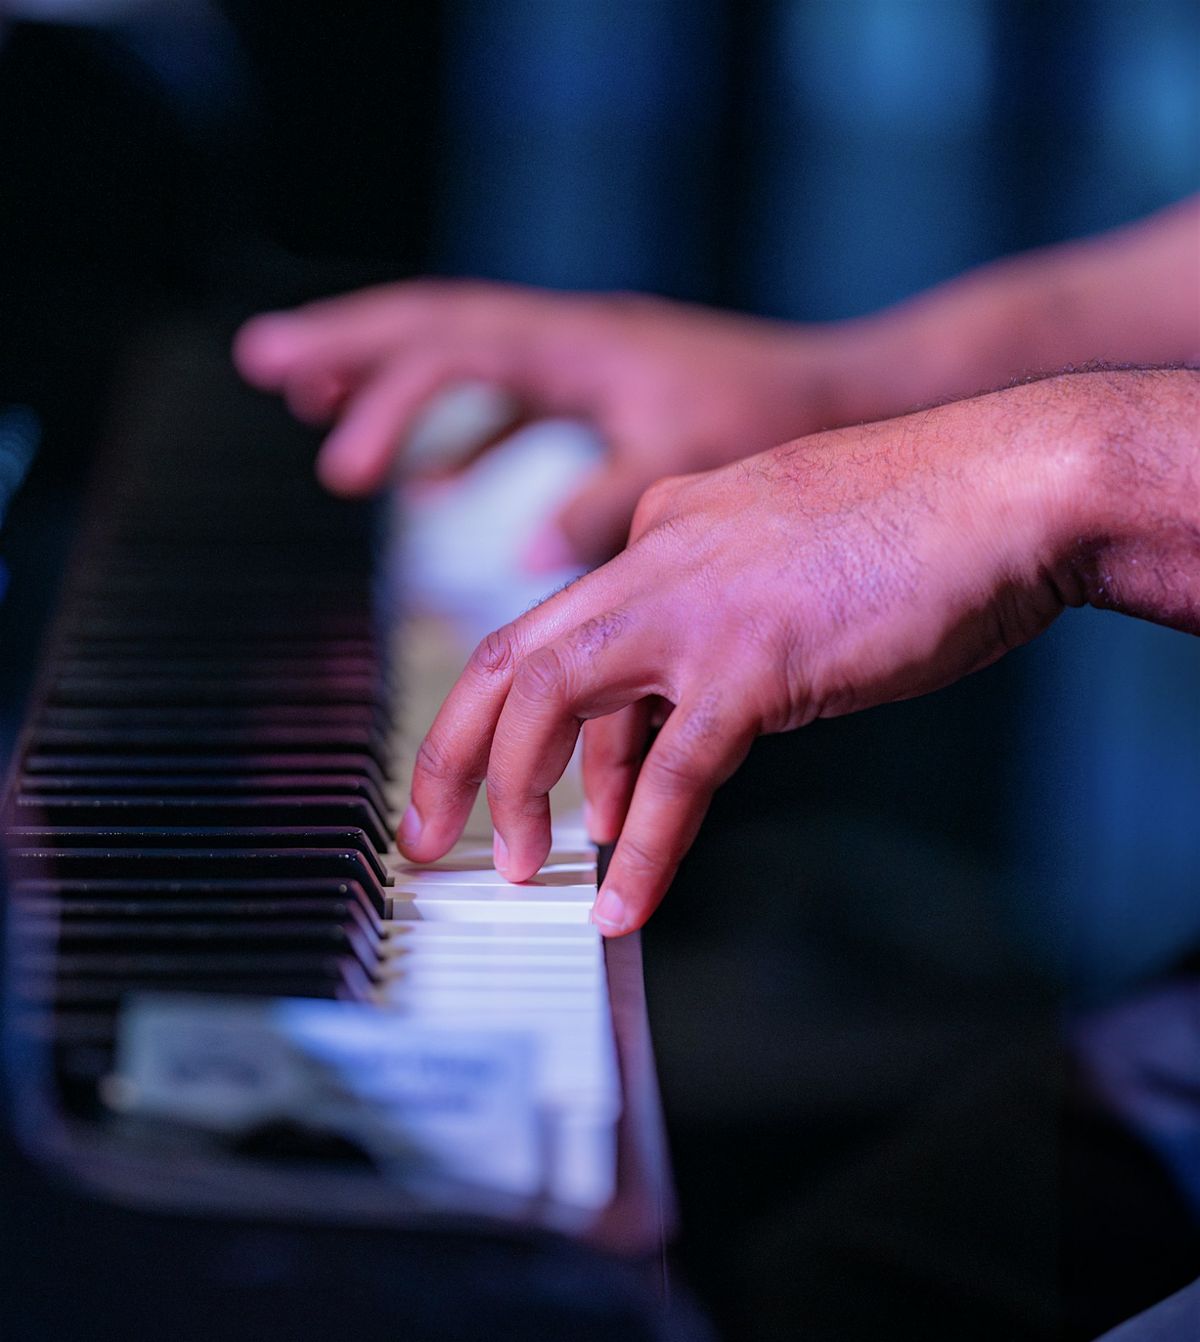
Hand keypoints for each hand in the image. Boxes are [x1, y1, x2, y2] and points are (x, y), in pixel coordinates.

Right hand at [233, 282, 837, 567]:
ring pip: (462, 351)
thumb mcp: (685, 464)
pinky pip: (508, 397)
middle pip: (432, 322)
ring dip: (390, 375)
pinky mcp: (600, 388)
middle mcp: (569, 338)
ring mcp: (582, 358)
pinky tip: (435, 478)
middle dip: (345, 343)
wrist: (845, 391)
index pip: (454, 353)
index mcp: (578, 347)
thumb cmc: (775, 422)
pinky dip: (462, 432)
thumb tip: (525, 555)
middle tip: (264, 359)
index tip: (343, 469)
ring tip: (314, 403)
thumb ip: (601, 507)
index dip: (387, 402)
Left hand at [396, 377, 1101, 934]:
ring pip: (554, 701)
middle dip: (452, 753)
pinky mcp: (759, 660)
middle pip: (507, 656)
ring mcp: (703, 606)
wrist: (1016, 481)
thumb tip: (652, 750)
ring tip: (517, 871)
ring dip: (519, 794)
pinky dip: (646, 847)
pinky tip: (626, 905)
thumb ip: (706, 641)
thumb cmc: (918, 526)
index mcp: (664, 527)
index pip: (564, 635)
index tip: (524, 793)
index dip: (534, 729)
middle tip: (429, 834)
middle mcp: (660, 558)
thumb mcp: (780, 571)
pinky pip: (677, 772)